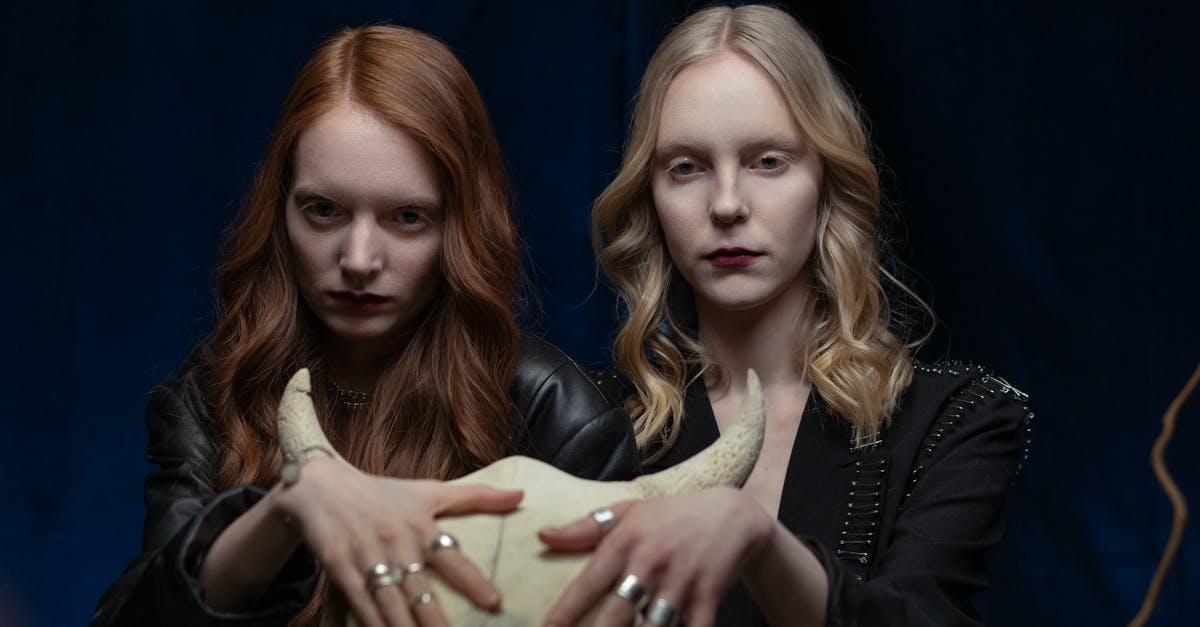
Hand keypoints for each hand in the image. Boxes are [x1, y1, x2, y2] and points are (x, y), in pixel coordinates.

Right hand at [272, 457, 522, 626]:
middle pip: (420, 590)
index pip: (451, 556)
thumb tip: (522, 496)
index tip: (494, 603)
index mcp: (421, 526)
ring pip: (391, 603)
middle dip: (436, 620)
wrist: (322, 487)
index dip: (473, 580)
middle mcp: (396, 543)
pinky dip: (373, 625)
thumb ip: (476, 497)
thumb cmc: (384, 493)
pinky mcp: (341, 570)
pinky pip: (360, 605)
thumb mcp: (429, 491)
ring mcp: (367, 558)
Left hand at [537, 487, 773, 626]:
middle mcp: (651, 564)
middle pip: (617, 614)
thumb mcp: (629, 511)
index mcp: (626, 542)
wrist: (733, 514)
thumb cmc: (672, 515)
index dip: (565, 611)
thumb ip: (585, 528)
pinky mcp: (709, 597)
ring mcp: (681, 582)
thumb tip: (542, 535)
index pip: (588, 582)